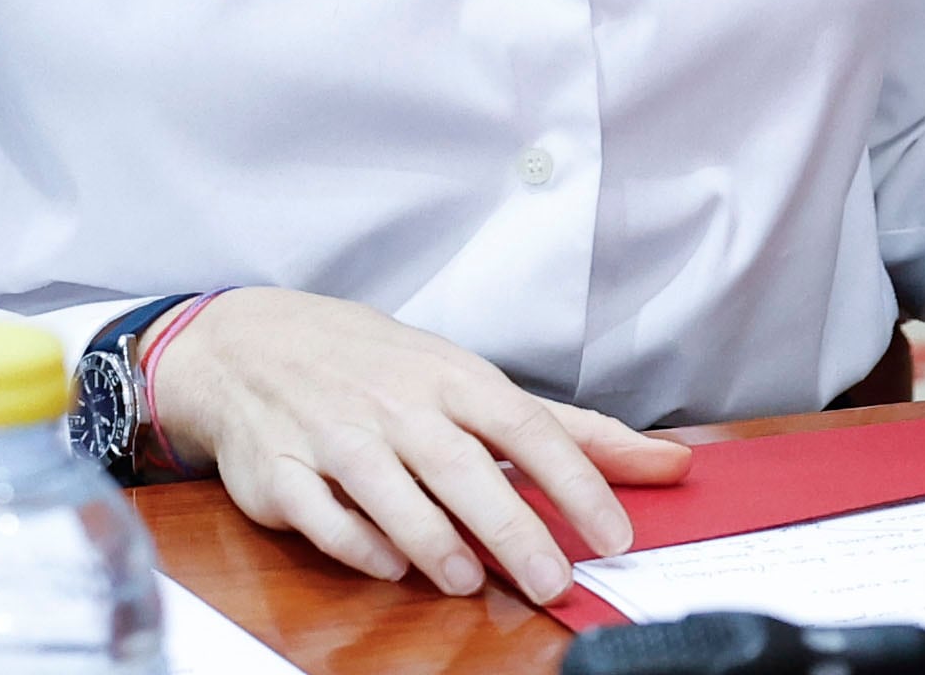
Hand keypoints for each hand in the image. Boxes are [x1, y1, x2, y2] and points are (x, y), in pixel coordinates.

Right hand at [155, 288, 688, 606]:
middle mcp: (398, 407)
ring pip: (389, 491)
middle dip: (510, 525)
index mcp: (452, 379)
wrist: (253, 345)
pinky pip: (323, 514)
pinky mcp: (284, 474)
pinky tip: (390, 565)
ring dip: (431, 538)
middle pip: (462, 466)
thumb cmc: (381, 368)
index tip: (615, 532)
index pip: (527, 426)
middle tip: (553, 579)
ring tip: (469, 579)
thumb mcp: (472, 381)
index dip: (574, 480)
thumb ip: (570, 430)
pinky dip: (357, 542)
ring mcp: (336, 438)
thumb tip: (670, 463)